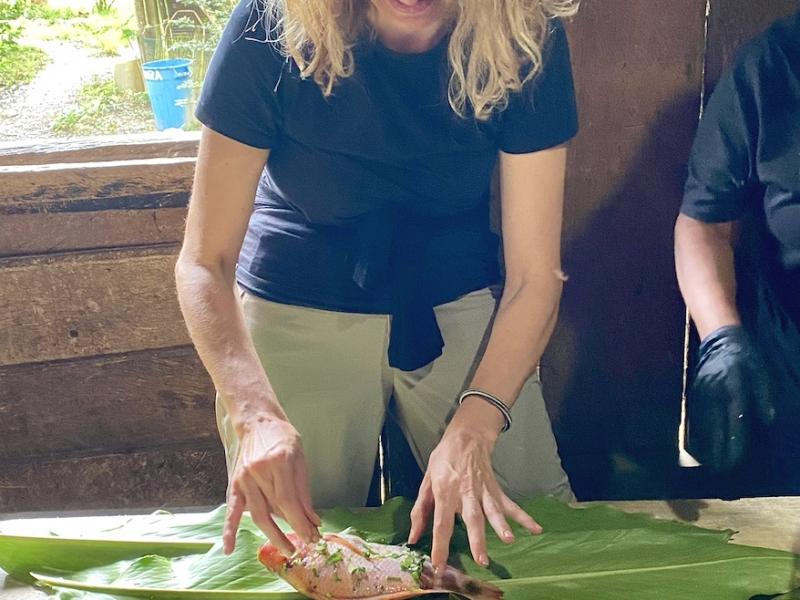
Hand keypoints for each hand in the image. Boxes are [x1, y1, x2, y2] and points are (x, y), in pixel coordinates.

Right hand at [223, 413, 320, 554]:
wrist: (256, 421)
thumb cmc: (282, 437)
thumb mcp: (300, 458)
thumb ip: (304, 490)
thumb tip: (313, 519)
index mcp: (279, 461)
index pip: (290, 500)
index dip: (301, 522)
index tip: (312, 537)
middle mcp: (259, 471)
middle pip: (275, 509)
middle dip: (292, 531)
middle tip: (304, 546)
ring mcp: (244, 478)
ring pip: (258, 514)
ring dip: (273, 535)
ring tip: (287, 549)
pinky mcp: (235, 483)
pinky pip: (232, 510)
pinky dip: (230, 530)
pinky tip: (229, 548)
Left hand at [407, 401, 541, 570]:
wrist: (466, 437)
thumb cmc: (443, 461)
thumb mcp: (426, 482)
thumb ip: (420, 511)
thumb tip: (413, 537)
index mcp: (445, 491)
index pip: (441, 523)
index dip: (440, 545)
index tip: (439, 564)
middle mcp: (465, 492)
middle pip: (472, 518)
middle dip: (477, 539)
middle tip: (482, 559)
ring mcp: (483, 491)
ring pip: (492, 511)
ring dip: (501, 525)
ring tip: (509, 539)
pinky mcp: (495, 489)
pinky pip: (509, 505)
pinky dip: (523, 517)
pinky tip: (535, 528)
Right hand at [686, 325, 774, 471]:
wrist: (720, 340)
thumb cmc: (745, 357)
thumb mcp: (761, 373)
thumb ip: (764, 396)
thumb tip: (768, 420)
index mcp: (734, 388)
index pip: (735, 420)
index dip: (735, 441)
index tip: (736, 459)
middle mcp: (715, 392)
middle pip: (715, 425)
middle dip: (718, 448)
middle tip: (721, 469)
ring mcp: (702, 392)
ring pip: (703, 422)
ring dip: (706, 443)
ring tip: (709, 463)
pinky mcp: (695, 391)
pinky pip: (697, 415)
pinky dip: (698, 431)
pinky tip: (700, 444)